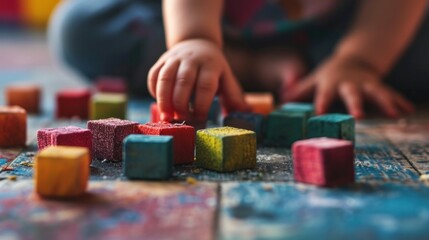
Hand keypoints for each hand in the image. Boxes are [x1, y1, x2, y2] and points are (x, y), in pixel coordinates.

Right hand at [148, 39, 247, 121]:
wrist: (196, 43)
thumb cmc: (213, 68)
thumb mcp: (227, 78)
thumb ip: (234, 95)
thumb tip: (246, 111)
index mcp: (211, 65)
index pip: (205, 85)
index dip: (202, 104)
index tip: (200, 119)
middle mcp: (192, 60)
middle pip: (184, 82)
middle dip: (181, 104)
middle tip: (182, 119)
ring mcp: (175, 59)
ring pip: (165, 78)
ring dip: (164, 99)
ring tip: (166, 116)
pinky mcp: (161, 61)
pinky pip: (154, 75)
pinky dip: (154, 91)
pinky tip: (160, 103)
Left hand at [284, 55, 414, 118]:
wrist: (354, 59)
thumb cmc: (329, 75)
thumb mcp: (313, 80)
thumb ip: (298, 92)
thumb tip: (280, 102)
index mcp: (330, 83)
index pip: (324, 95)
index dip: (321, 104)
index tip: (319, 115)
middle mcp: (349, 84)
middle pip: (352, 93)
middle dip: (356, 104)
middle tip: (359, 117)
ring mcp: (366, 84)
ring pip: (377, 92)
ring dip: (385, 102)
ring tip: (395, 115)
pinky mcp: (380, 86)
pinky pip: (391, 94)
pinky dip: (400, 102)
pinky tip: (408, 111)